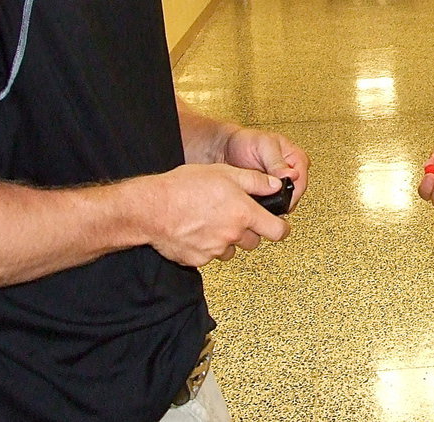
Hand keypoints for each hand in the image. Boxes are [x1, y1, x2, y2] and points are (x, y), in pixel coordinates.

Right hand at [145, 164, 289, 265]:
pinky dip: (206, 245)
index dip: (282, 228)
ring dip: (226, 239)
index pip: (277, 231)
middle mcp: (232, 234)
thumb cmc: (184, 188)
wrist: (151, 208)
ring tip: (210, 220)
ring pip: (231, 249)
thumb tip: (275, 186)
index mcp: (243, 213)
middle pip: (253, 241)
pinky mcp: (199, 260)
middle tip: (233, 215)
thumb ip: (255, 181)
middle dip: (248, 230)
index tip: (280, 226)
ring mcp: (215, 250)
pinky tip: (195, 229)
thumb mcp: (225, 172)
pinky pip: (210, 255)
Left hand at [221, 125, 309, 210]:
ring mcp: (281, 183)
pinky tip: (255, 201)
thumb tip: (292, 175)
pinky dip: (263, 205)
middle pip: (294, 195)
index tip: (278, 197)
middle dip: (280, 200)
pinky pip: (271, 204)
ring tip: (258, 198)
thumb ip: (277, 162)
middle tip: (264, 199)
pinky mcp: (269, 192)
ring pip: (283, 202)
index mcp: (297, 158)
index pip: (301, 182)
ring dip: (272, 203)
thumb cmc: (245, 141)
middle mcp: (291, 172)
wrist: (226, 148)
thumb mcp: (263, 146)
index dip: (291, 193)